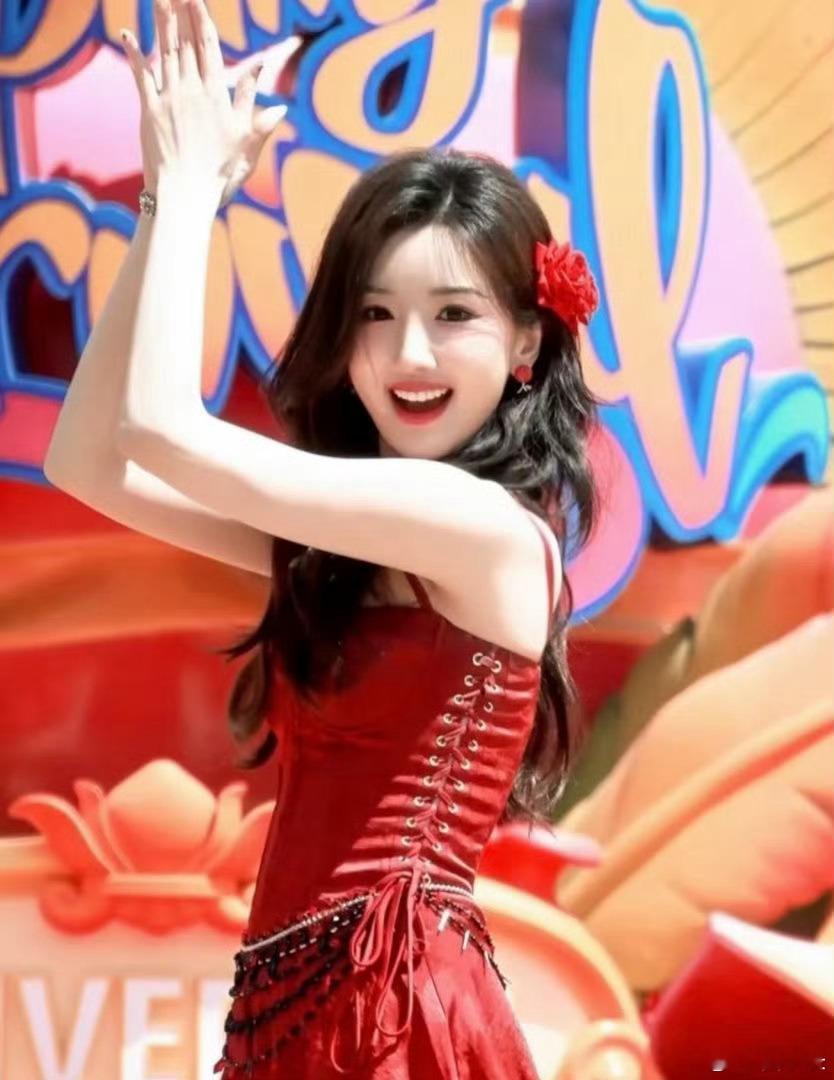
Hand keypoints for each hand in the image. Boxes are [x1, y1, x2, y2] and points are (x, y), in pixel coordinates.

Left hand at [120, 0, 286, 209]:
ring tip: (161, 0)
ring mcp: (169, 98)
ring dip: (162, 24)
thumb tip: (281, 105)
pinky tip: (129, 34)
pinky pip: (141, 75)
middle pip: (186, 44)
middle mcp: (192, 90)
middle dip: (182, 14)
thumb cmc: (219, 173)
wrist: (186, 193)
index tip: (197, 1)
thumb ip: (258, 117)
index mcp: (216, 96)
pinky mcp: (150, 110)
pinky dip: (134, 54)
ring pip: (165, 52)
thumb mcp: (246, 144)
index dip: (203, 22)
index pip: (210, 50)